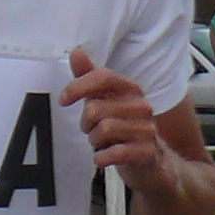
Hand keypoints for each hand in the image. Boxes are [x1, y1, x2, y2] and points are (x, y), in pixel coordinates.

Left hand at [60, 47, 163, 177]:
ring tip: (101, 144)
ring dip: (94, 141)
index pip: (103, 77)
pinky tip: (102, 158)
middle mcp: (141, 106)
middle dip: (85, 124)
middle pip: (95, 109)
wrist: (150, 163)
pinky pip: (116, 152)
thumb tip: (77, 52)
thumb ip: (90, 78)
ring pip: (103, 130)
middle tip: (92, 131)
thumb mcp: (105, 101)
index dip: (78, 87)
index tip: (63, 101)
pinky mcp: (148, 151)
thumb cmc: (123, 127)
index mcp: (130, 89)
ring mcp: (147, 129)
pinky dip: (102, 157)